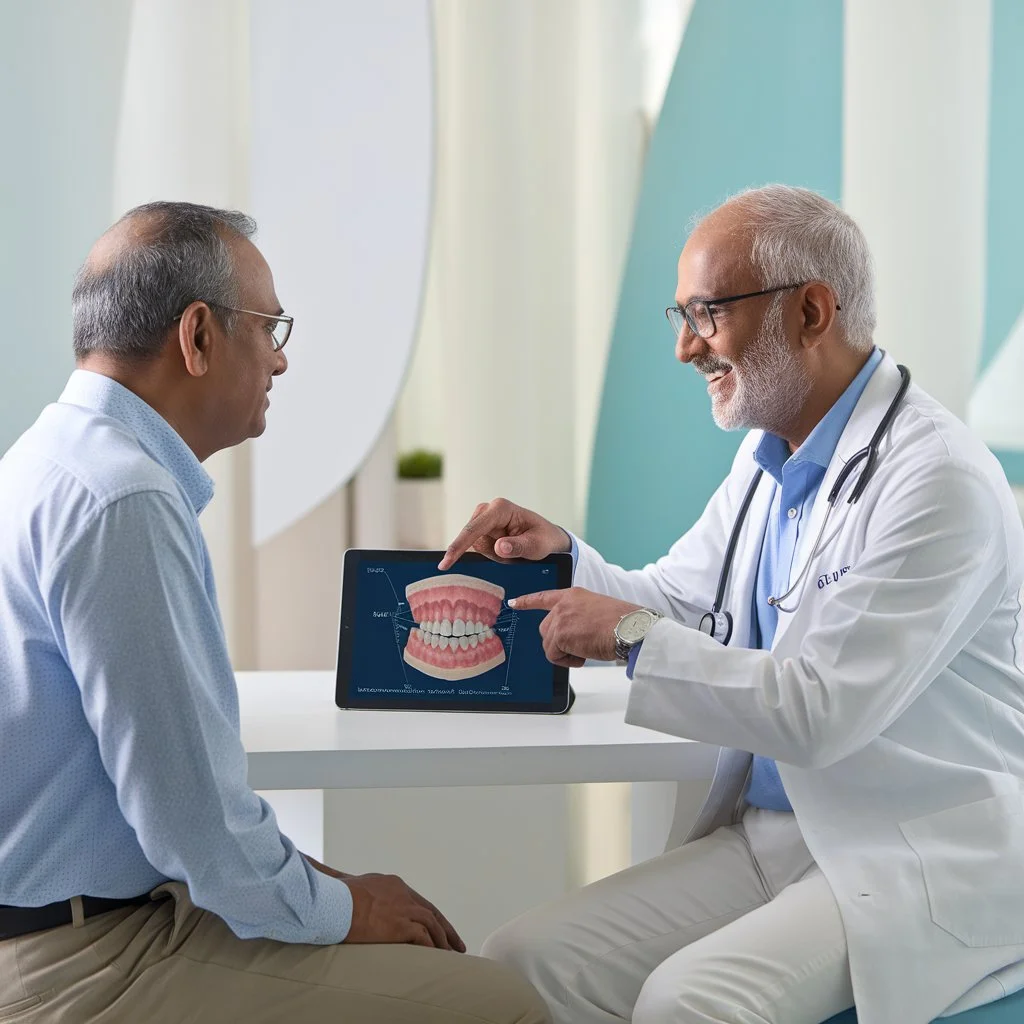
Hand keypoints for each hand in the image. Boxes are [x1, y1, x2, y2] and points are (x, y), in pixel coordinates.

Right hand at [342, 872, 465, 950]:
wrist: (331, 903)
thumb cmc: (334, 896)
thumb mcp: (348, 884)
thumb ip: (353, 887)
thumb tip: (336, 878)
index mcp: (393, 884)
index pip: (417, 901)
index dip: (428, 915)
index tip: (437, 926)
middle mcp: (403, 893)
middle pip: (431, 911)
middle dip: (445, 928)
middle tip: (456, 943)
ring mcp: (403, 908)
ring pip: (432, 924)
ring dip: (443, 940)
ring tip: (450, 954)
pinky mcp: (401, 925)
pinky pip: (424, 938)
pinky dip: (432, 947)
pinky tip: (436, 957)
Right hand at [439, 497, 570, 569]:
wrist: (547, 538)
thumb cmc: (544, 539)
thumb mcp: (536, 546)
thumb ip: (518, 547)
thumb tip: (499, 547)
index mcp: (501, 508)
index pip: (473, 529)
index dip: (459, 546)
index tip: (446, 563)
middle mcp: (489, 510)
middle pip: (473, 539)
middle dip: (491, 553)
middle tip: (514, 554)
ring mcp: (484, 519)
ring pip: (475, 546)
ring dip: (493, 555)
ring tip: (513, 551)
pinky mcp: (482, 528)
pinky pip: (479, 547)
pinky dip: (493, 554)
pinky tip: (507, 550)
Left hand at [509, 588, 643, 665]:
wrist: (630, 628)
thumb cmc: (622, 623)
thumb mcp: (596, 611)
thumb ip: (578, 617)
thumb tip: (571, 635)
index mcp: (573, 595)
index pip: (544, 597)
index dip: (527, 601)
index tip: (514, 603)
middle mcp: (564, 604)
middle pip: (546, 629)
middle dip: (559, 643)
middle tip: (581, 647)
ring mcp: (560, 618)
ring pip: (549, 644)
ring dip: (566, 653)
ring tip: (587, 649)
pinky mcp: (560, 634)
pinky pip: (554, 655)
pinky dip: (568, 661)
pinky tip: (585, 654)